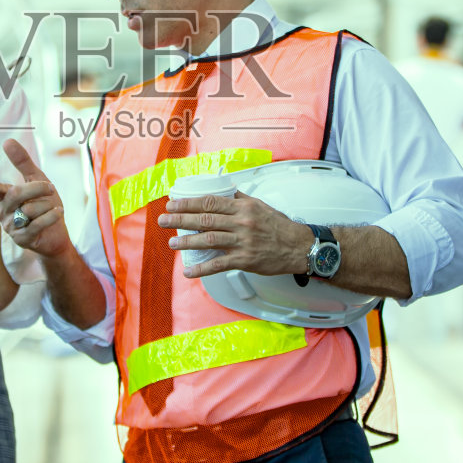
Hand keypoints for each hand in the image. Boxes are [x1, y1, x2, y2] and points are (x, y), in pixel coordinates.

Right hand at [0, 138, 69, 259]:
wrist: (56, 234)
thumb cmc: (44, 205)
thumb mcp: (37, 180)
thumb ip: (22, 162)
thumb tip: (7, 141)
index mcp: (5, 198)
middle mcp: (4, 212)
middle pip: (16, 194)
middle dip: (36, 188)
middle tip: (50, 188)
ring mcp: (11, 228)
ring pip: (30, 209)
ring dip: (47, 206)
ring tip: (52, 209)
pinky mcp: (22, 240)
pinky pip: (38, 223)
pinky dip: (51, 216)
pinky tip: (57, 213)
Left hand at [158, 192, 315, 277]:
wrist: (298, 246)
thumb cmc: (279, 226)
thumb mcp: (260, 206)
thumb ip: (240, 199)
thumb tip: (223, 190)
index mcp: (242, 207)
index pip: (210, 202)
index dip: (188, 203)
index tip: (173, 204)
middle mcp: (241, 223)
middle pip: (205, 219)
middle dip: (181, 220)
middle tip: (164, 221)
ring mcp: (243, 242)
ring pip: (209, 240)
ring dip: (188, 242)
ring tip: (172, 243)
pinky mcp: (245, 260)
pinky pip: (219, 264)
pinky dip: (202, 269)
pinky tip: (189, 272)